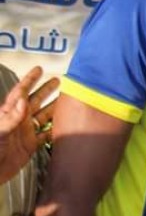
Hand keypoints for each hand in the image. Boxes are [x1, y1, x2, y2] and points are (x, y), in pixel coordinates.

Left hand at [0, 66, 58, 182]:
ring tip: (67, 100)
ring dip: (55, 108)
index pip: (20, 93)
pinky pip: (46, 135)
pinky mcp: (30, 146)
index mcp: (9, 114)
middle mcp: (18, 121)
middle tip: (58, 80)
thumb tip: (23, 100)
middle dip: (46, 90)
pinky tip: (65, 126)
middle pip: (35, 101)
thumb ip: (10, 117)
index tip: (39, 69)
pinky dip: (56, 130)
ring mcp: (25, 133)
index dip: (29, 80)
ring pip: (43, 116)